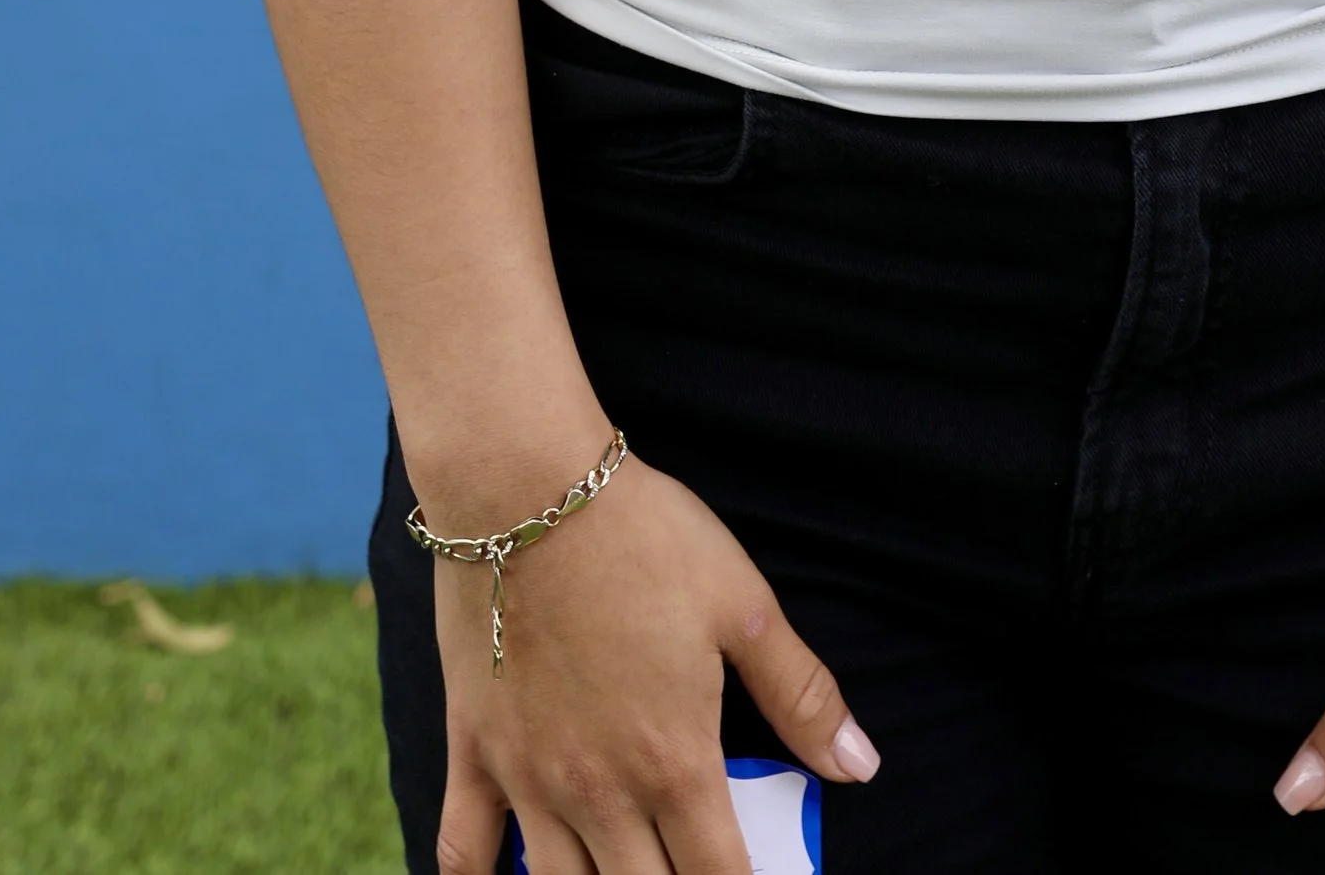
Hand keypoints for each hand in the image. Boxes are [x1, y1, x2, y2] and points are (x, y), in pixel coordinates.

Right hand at [433, 451, 876, 873]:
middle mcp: (600, 791)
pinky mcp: (473, 751)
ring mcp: (528, 779)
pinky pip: (464, 849)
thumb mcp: (743, 604)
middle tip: (691, 862)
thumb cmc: (642, 536)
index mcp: (675, 760)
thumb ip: (800, 694)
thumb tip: (861, 765)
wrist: (526, 487)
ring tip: (625, 869)